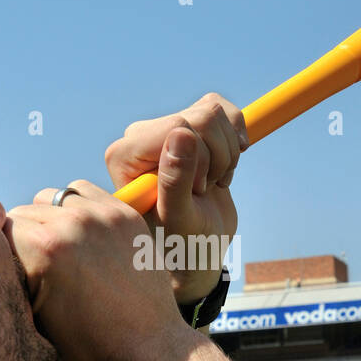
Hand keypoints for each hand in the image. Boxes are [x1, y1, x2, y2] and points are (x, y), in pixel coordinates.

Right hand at [4, 180, 200, 360]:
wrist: (148, 349)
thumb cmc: (87, 343)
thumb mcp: (33, 316)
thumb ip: (12, 276)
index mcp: (44, 248)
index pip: (1, 229)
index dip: (4, 254)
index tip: (19, 275)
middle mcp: (73, 222)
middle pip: (24, 211)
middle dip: (25, 237)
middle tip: (41, 268)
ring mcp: (103, 214)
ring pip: (52, 197)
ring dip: (50, 218)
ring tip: (63, 251)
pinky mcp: (124, 213)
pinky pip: (83, 192)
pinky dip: (76, 208)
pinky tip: (83, 237)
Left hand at [104, 93, 246, 302]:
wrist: (195, 251)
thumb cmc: (179, 245)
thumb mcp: (179, 220)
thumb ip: (175, 181)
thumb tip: (182, 133)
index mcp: (125, 156)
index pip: (178, 127)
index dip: (200, 159)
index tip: (196, 191)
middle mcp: (140, 137)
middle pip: (200, 116)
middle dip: (216, 157)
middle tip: (204, 189)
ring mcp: (165, 129)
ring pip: (214, 110)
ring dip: (226, 152)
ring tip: (210, 182)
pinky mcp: (190, 126)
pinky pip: (222, 109)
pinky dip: (235, 138)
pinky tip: (223, 166)